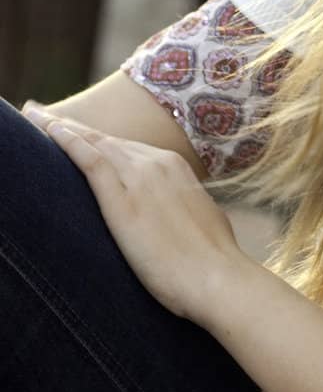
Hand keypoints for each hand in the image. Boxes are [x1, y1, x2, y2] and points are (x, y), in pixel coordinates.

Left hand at [21, 104, 252, 324]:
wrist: (217, 277)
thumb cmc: (212, 260)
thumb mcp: (200, 219)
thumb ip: (181, 206)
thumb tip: (176, 214)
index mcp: (176, 167)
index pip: (126, 148)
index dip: (98, 139)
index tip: (78, 132)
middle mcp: (157, 163)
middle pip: (105, 140)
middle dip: (73, 127)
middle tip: (41, 115)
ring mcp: (140, 178)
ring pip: (94, 143)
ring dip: (62, 128)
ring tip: (35, 118)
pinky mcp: (123, 200)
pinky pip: (90, 160)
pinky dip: (68, 142)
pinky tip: (50, 130)